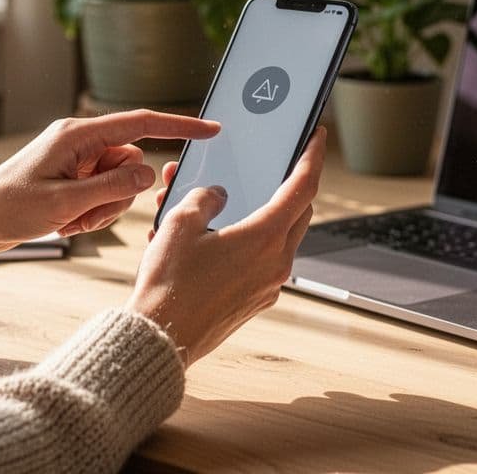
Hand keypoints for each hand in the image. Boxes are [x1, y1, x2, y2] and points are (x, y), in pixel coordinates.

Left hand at [0, 110, 220, 275]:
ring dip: (103, 209)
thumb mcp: (65, 204)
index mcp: (78, 135)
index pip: (142, 124)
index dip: (180, 126)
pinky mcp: (74, 177)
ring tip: (69, 221)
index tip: (212, 129)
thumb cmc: (8, 208)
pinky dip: (92, 214)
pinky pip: (105, 195)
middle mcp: (81, 142)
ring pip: (122, 184)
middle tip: (82, 216)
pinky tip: (65, 222)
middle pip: (132, 164)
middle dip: (117, 196)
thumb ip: (113, 188)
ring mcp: (78, 160)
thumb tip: (150, 175)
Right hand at [127, 127, 325, 366]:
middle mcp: (276, 263)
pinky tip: (213, 237)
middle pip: (297, 213)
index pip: (303, 187)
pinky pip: (261, 262)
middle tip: (275, 167)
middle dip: (287, 186)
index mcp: (265, 239)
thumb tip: (217, 194)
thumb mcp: (179, 224)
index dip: (313, 157)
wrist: (159, 339)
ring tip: (220, 203)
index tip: (318, 138)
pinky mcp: (254, 302)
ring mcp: (268, 286)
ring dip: (258, 216)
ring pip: (278, 238)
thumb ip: (205, 198)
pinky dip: (246, 243)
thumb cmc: (168, 285)